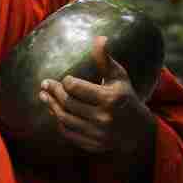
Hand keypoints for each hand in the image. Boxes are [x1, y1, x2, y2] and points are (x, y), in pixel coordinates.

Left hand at [39, 36, 155, 165]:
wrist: (138, 131)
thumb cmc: (126, 97)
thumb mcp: (119, 76)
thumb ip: (105, 59)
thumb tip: (100, 38)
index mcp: (110, 98)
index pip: (77, 88)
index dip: (66, 81)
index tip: (65, 78)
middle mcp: (103, 118)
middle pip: (68, 103)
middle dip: (54, 92)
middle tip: (45, 84)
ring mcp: (97, 134)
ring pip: (65, 119)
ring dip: (52, 106)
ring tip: (44, 96)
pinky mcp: (92, 145)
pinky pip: (68, 133)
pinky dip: (59, 122)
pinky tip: (55, 111)